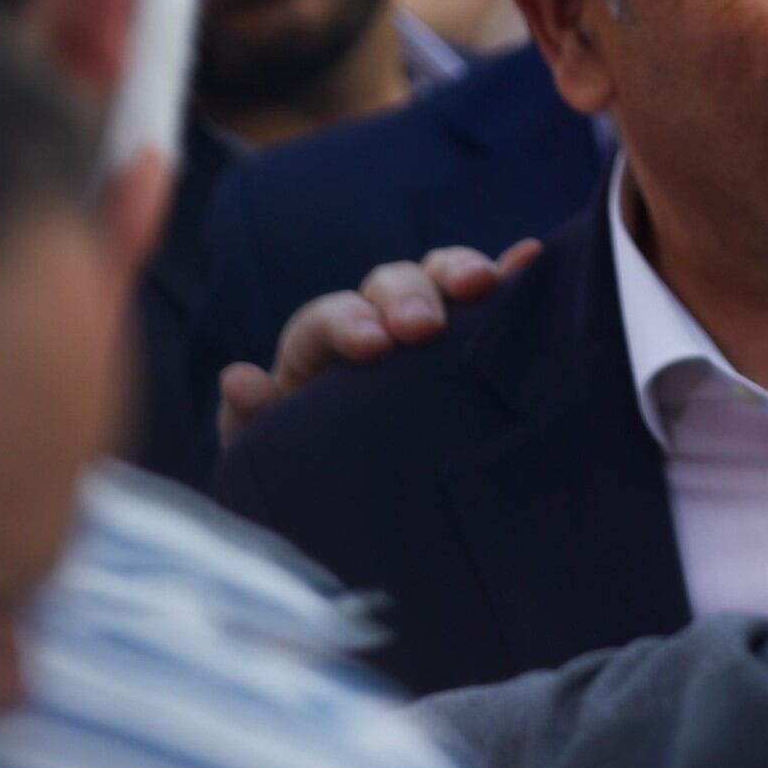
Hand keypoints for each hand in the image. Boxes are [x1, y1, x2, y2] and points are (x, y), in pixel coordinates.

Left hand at [216, 237, 541, 446]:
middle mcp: (372, 324)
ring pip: (438, 278)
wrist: (357, 508)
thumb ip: (252, 422)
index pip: (325, 319)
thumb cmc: (310, 476)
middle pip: (386, 285)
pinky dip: (509, 275)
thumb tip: (237, 378)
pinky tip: (530, 258)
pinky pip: (491, 299)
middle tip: (424, 325)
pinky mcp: (470, 340)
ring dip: (460, 273)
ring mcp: (425, 328)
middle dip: (407, 295)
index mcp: (317, 352)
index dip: (347, 322)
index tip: (372, 344)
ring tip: (487, 283)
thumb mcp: (271, 458)